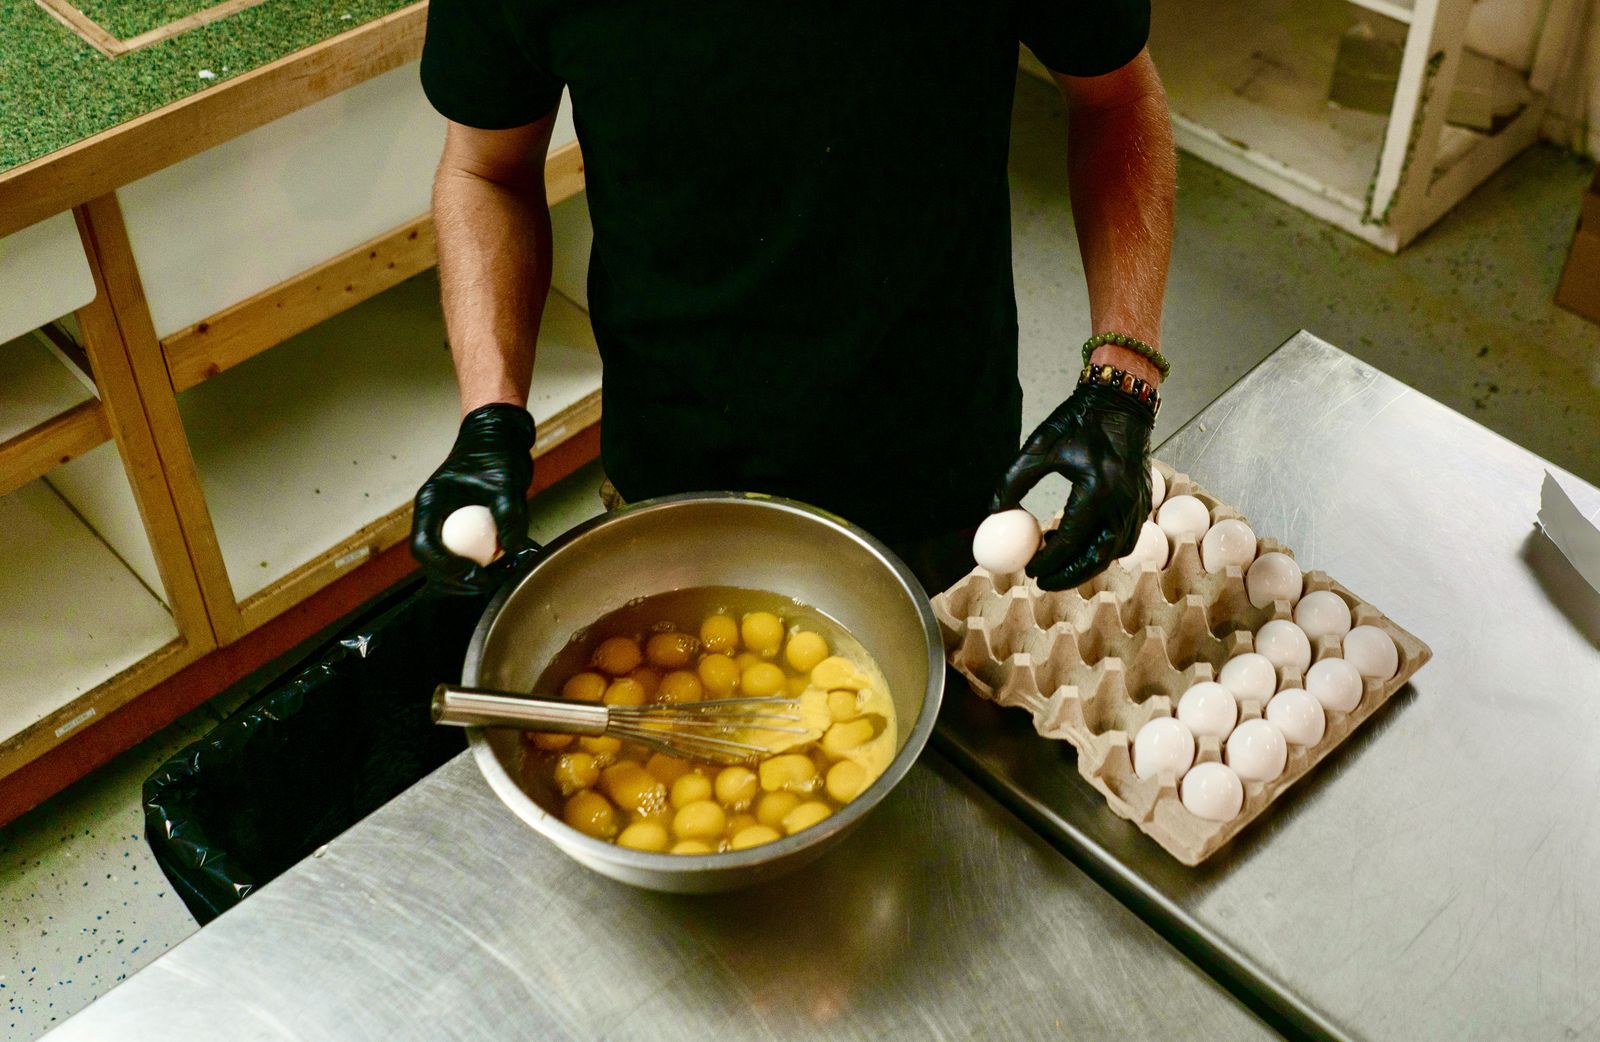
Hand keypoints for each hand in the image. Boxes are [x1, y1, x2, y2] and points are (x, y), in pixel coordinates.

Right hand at [411, 403, 535, 593]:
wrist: (499, 438)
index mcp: (432, 502)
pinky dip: (483, 565)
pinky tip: (505, 564)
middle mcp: (435, 516)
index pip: (425, 546)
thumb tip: (512, 547)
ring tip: (501, 573)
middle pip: (433, 562)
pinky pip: (467, 556)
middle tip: (489, 582)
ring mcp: (448, 524)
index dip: (447, 567)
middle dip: (458, 580)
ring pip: (448, 564)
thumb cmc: (495, 452)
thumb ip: (508, 513)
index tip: (475, 575)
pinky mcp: (464, 529)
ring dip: (471, 577)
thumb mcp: (505, 481)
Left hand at [992, 384, 1152, 589]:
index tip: (1028, 568)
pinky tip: (1081, 544)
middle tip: (1042, 581)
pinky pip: (1126, 540)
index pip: (1070, 539)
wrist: (1121, 403)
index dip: (1047, 560)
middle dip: (1068, 575)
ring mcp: (1138, 505)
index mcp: (1097, 489)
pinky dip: (1103, 550)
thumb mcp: (1039, 446)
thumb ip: (1013, 480)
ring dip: (1085, 564)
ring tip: (1057, 561)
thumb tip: (993, 513)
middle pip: (1097, 557)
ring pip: (1113, 553)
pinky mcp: (1145, 503)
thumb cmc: (1079, 421)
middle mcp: (1123, 503)